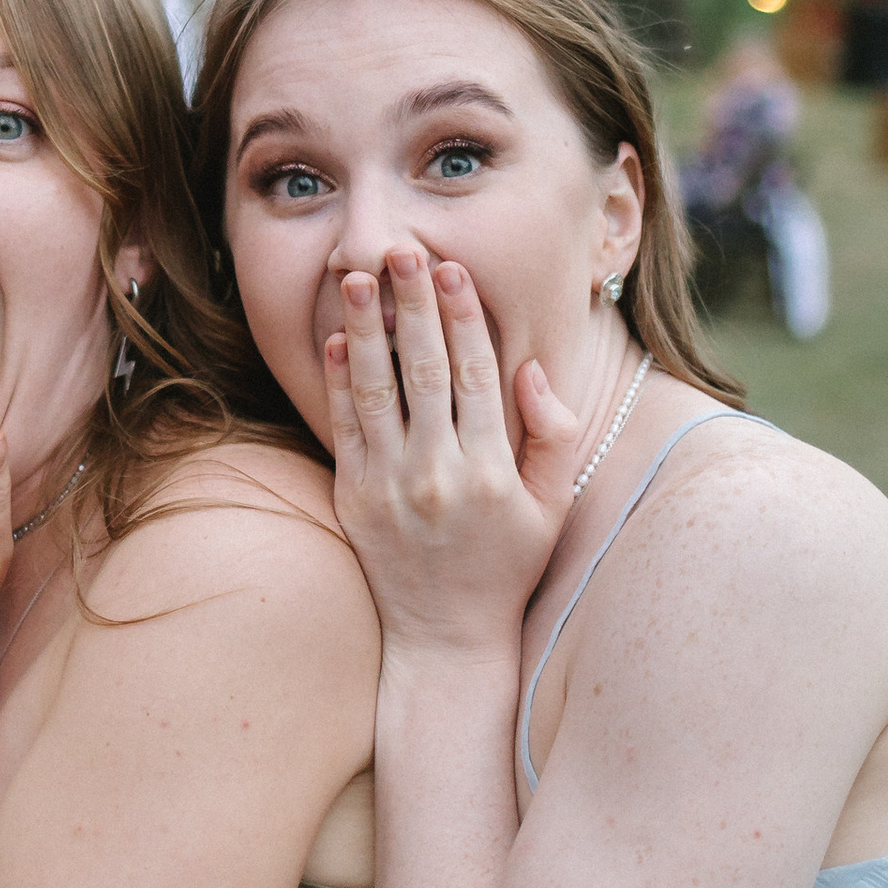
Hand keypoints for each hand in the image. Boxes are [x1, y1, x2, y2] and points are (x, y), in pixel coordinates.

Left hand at [326, 248, 577, 655]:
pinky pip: (344, 428)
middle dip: (412, 305)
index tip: (451, 268)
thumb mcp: (549, 508)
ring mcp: (389, 487)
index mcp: (491, 472)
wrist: (445, 637)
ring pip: (375, 391)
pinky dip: (338, 381)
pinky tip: (335, 340)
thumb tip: (532, 371)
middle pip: (422, 371)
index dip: (463, 317)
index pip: (475, 376)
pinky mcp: (353, 498)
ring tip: (356, 279)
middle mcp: (438, 475)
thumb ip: (552, 437)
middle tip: (401, 251)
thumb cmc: (506, 566)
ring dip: (365, 329)